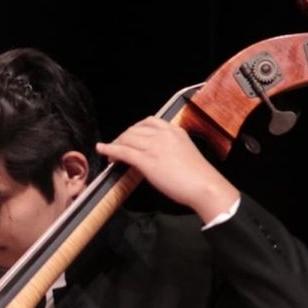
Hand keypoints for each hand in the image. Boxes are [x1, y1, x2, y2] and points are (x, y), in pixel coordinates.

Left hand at [96, 116, 239, 222]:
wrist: (205, 186)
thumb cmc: (198, 176)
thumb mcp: (184, 152)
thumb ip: (169, 148)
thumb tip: (153, 155)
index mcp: (175, 131)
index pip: (149, 121)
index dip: (134, 129)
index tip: (129, 136)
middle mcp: (163, 134)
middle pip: (134, 129)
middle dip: (122, 137)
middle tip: (116, 147)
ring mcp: (154, 146)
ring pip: (126, 139)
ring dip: (115, 145)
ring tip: (109, 153)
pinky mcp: (147, 160)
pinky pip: (122, 151)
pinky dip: (109, 150)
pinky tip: (102, 150)